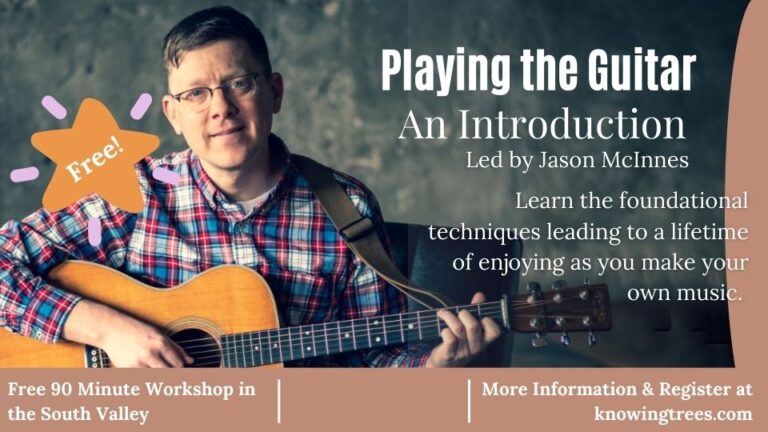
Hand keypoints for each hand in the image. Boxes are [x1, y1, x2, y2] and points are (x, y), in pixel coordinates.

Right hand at [63, 300, 192, 367]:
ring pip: (156, 378)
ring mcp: (139, 362)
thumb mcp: (159, 334)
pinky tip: (147, 373)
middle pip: (169, 373)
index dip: (181, 370)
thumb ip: (176, 348)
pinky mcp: (128, 369)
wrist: (112, 330)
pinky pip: (142, 379)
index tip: (182, 373)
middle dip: (173, 377)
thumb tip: (191, 361)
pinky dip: (147, 379)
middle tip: (174, 379)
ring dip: (160, 379)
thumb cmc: (137, 331)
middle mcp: (151, 353)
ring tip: (158, 373)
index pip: (178, 364)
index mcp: (161, 343)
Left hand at [425, 292, 501, 367]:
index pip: (495, 331)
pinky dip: (444, 330)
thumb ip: (476, 311)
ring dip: (449, 317)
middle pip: (473, 325)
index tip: (480, 315)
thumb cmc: (459, 343)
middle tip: (458, 313)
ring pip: (458, 328)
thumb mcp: (470, 329)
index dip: (489, 320)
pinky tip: (442, 329)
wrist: (444, 365)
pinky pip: (449, 339)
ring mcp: (463, 352)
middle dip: (464, 313)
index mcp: (484, 340)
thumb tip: (480, 295)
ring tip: (443, 314)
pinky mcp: (449, 354)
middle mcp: (476, 347)